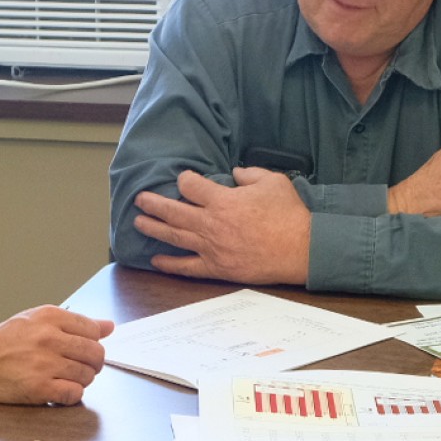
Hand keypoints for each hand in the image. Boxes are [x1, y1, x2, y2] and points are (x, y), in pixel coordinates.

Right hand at [0, 306, 113, 405]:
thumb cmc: (8, 340)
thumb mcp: (39, 319)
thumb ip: (75, 322)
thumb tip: (109, 326)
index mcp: (51, 317)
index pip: (93, 330)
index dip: (94, 342)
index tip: (84, 348)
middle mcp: (49, 338)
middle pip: (95, 353)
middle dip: (94, 363)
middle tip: (82, 366)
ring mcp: (45, 364)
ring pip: (87, 375)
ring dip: (82, 380)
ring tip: (66, 377)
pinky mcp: (39, 387)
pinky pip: (74, 393)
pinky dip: (72, 394)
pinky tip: (60, 389)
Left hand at [133, 168, 310, 284]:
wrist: (302, 249)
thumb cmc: (289, 214)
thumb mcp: (272, 182)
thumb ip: (249, 174)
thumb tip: (235, 173)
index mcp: (223, 200)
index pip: (190, 185)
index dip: (185, 179)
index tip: (184, 179)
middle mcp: (211, 224)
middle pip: (173, 211)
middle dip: (153, 203)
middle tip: (139, 199)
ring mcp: (212, 248)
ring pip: (174, 236)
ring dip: (153, 228)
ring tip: (138, 222)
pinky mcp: (217, 267)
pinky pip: (187, 267)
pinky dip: (170, 263)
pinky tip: (156, 260)